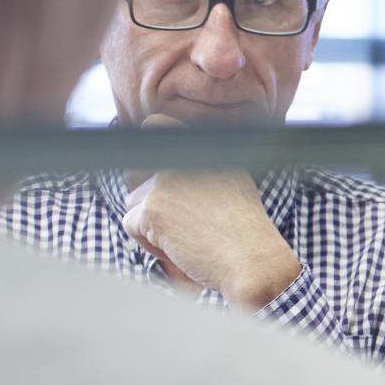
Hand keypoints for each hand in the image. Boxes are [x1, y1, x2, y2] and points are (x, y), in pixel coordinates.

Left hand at [121, 114, 303, 310]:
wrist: (252, 260)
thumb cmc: (245, 235)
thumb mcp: (232, 185)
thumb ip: (198, 172)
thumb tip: (160, 171)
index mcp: (205, 148)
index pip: (157, 123)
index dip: (149, 147)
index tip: (155, 174)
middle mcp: (184, 156)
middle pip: (139, 173)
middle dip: (151, 200)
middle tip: (183, 222)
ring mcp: (166, 180)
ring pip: (133, 201)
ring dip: (151, 224)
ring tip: (187, 238)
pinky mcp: (152, 207)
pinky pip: (131, 225)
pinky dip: (149, 243)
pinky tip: (180, 249)